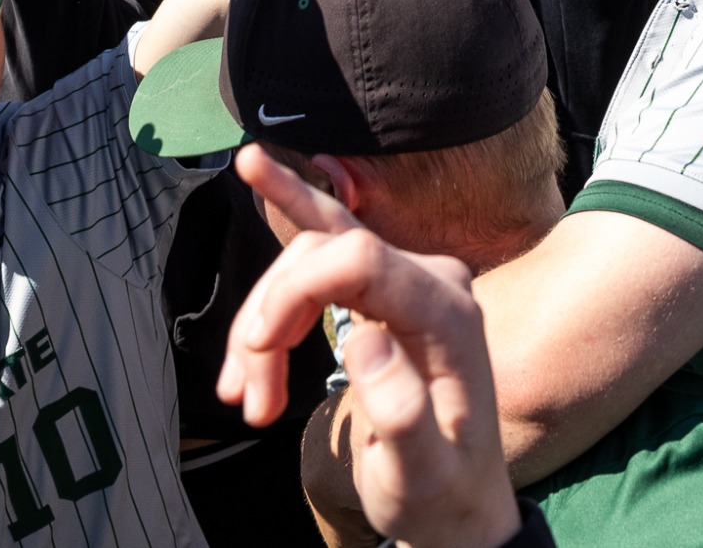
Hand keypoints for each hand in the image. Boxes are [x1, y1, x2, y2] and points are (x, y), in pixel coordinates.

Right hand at [220, 148, 523, 547]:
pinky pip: (327, 243)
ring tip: (245, 393)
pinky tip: (251, 200)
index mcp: (448, 316)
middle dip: (269, 317)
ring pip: (310, 258)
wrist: (457, 503)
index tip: (258, 352)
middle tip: (247, 397)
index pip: (358, 259)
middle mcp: (434, 281)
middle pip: (324, 254)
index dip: (294, 292)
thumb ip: (402, 413)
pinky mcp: (387, 289)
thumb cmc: (440, 493)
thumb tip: (364, 341)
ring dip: (262, 320)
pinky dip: (282, 248)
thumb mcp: (423, 473)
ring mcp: (410, 279)